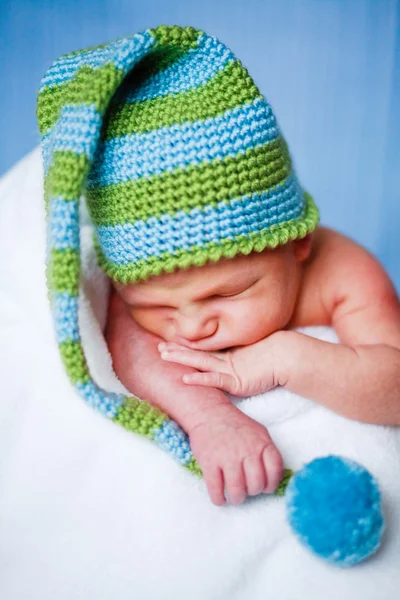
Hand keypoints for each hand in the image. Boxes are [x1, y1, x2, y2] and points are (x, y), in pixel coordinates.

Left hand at [158, 332, 286, 396]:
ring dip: (181, 359)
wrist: (287, 357)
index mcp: (229, 355)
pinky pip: (214, 380)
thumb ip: (245, 356)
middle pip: (197, 353)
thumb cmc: (275, 355)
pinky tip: (184, 380)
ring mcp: (229, 369)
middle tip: (159, 347)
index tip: (170, 341)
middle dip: (177, 350)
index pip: (203, 350)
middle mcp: (226, 360)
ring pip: (200, 362)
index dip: (187, 345)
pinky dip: (199, 380)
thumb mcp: (254, 355)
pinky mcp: (235, 381)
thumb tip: (243, 355)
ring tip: (164, 356)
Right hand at [188, 403, 283, 504]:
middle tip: (247, 490)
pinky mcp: (209, 463)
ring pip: (237, 491)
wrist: (210, 412)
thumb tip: (273, 477)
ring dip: (237, 498)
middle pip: (256, 484)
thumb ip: (267, 452)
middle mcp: (247, 450)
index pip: (275, 471)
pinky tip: (220, 498)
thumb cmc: (236, 425)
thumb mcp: (258, 432)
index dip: (271, 484)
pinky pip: (216, 489)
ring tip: (235, 496)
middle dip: (253, 492)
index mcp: (262, 443)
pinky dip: (219, 499)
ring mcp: (227, 457)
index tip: (265, 487)